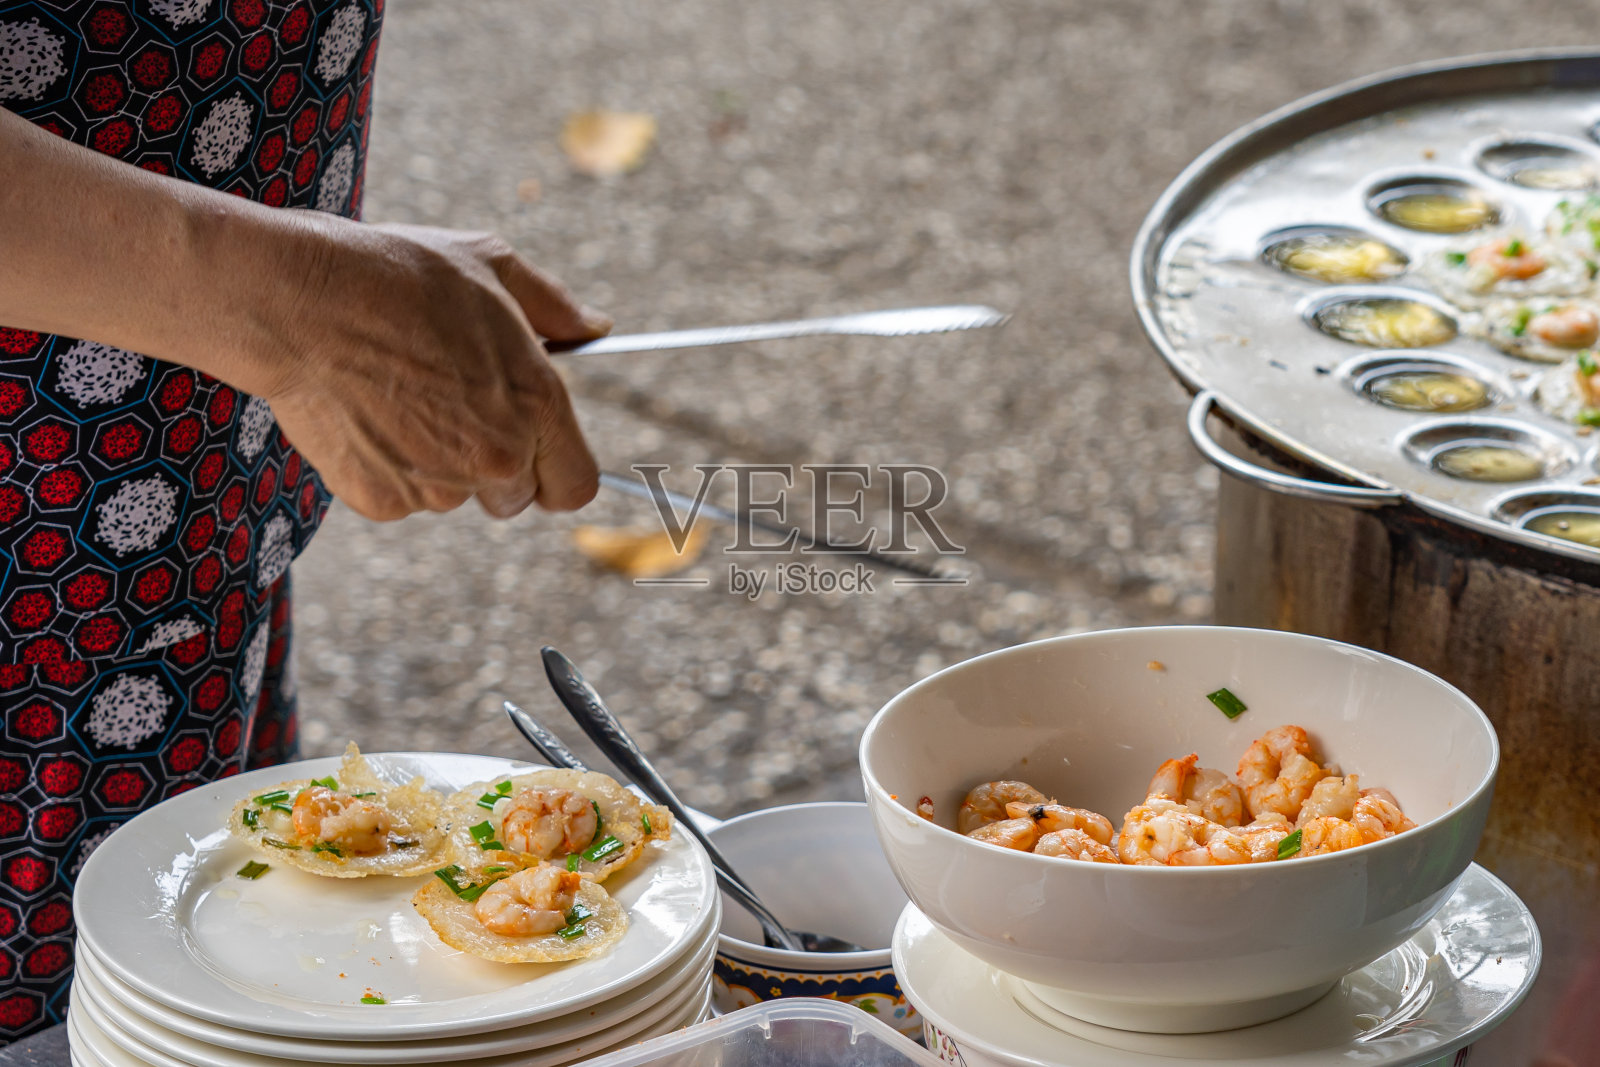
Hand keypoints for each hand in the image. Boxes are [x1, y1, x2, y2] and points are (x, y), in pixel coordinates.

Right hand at [254, 218, 608, 520]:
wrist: (298, 300)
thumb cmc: (397, 273)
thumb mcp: (491, 265)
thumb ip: (554, 306)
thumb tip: (595, 327)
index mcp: (537, 404)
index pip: (576, 485)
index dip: (558, 472)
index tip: (539, 456)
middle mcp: (497, 456)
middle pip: (514, 498)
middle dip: (495, 467)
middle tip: (454, 412)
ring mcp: (439, 485)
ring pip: (454, 497)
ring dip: (438, 465)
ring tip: (400, 397)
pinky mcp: (382, 500)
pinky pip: (400, 500)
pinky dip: (387, 470)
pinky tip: (367, 415)